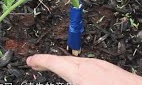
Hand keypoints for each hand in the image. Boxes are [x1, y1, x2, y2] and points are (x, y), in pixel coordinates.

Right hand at [27, 54, 141, 84]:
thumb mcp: (81, 81)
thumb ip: (72, 76)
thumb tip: (65, 71)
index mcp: (81, 73)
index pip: (55, 63)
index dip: (41, 60)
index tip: (30, 60)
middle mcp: (91, 66)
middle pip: (65, 60)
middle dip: (50, 61)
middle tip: (37, 63)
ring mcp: (103, 66)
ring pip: (77, 62)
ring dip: (64, 64)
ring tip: (55, 68)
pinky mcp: (112, 70)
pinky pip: (89, 65)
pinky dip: (77, 67)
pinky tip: (79, 74)